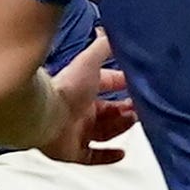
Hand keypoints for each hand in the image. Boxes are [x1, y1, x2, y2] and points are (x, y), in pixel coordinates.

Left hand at [38, 32, 134, 165]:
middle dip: (127, 108)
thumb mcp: (89, 62)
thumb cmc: (67, 89)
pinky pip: (92, 157)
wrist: (44, 114)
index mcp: (82, 89)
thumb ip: (103, 47)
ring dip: (121, 127)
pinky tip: (122, 153)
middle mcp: (78, 111)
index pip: (106, 85)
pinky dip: (107, 156)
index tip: (140, 84)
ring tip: (137, 122)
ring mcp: (75, 132)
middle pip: (108, 111)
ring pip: (104, 132)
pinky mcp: (71, 152)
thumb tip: (113, 32)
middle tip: (144, 107)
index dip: (122, 84)